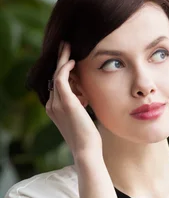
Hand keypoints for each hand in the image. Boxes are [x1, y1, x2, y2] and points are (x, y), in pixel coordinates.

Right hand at [46, 42, 102, 158]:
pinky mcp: (66, 102)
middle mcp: (52, 105)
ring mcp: (56, 104)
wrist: (86, 151)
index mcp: (54, 110)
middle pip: (55, 78)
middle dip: (60, 61)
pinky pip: (61, 78)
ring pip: (57, 75)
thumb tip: (85, 97)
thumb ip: (80, 107)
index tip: (72, 62)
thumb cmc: (88, 139)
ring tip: (69, 48)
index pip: (57, 86)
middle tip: (65, 46)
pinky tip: (73, 61)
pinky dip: (65, 68)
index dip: (64, 73)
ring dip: (63, 60)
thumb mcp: (83, 119)